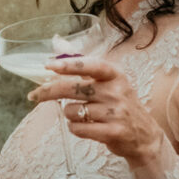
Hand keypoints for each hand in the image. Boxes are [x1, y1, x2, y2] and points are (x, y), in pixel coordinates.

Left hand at [30, 56, 164, 165]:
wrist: (144, 136)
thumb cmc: (119, 105)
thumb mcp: (107, 81)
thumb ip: (81, 64)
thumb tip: (57, 42)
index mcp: (114, 74)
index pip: (89, 65)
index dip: (68, 65)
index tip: (48, 65)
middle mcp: (116, 91)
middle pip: (72, 88)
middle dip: (48, 92)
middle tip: (33, 95)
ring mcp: (116, 112)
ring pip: (72, 111)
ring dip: (69, 114)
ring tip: (83, 116)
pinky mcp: (113, 132)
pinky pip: (78, 129)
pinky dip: (75, 128)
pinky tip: (84, 127)